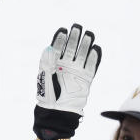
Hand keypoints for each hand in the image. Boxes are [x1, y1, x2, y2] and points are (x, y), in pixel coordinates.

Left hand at [34, 24, 100, 139]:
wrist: (57, 112)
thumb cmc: (48, 96)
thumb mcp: (44, 77)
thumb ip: (46, 62)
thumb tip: (49, 47)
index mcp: (54, 64)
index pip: (58, 47)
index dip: (60, 38)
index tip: (63, 31)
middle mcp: (66, 66)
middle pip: (72, 48)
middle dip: (75, 37)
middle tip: (77, 28)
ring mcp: (77, 71)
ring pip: (83, 54)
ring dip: (86, 44)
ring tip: (89, 35)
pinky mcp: (86, 79)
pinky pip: (92, 66)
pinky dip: (94, 57)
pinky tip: (95, 48)